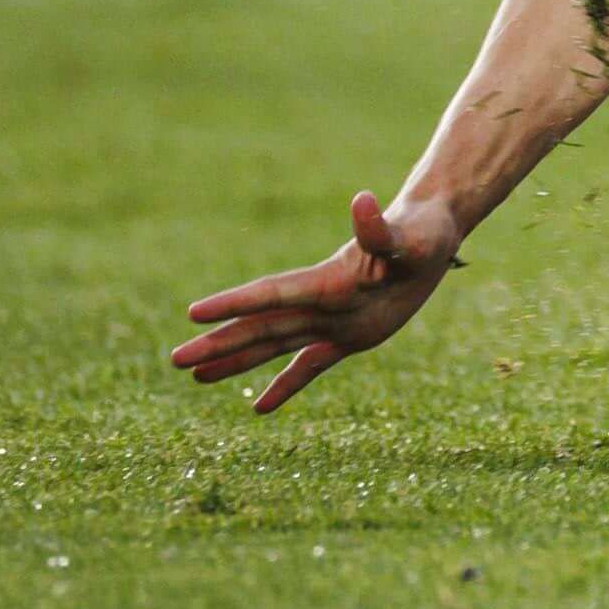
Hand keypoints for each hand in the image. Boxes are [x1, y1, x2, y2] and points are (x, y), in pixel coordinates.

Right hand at [172, 190, 464, 412]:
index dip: (237, 303)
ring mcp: (332, 321)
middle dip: (220, 342)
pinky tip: (258, 407)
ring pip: (274, 345)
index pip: (273, 293)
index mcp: (328, 280)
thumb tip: (361, 201)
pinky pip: (311, 365)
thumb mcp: (408, 237)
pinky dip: (287, 385)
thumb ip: (380, 230)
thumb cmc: (422, 232)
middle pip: (261, 325)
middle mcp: (321, 302)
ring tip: (194, 375)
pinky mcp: (351, 337)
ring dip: (237, 362)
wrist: (433, 235)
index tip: (194, 312)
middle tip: (175, 358)